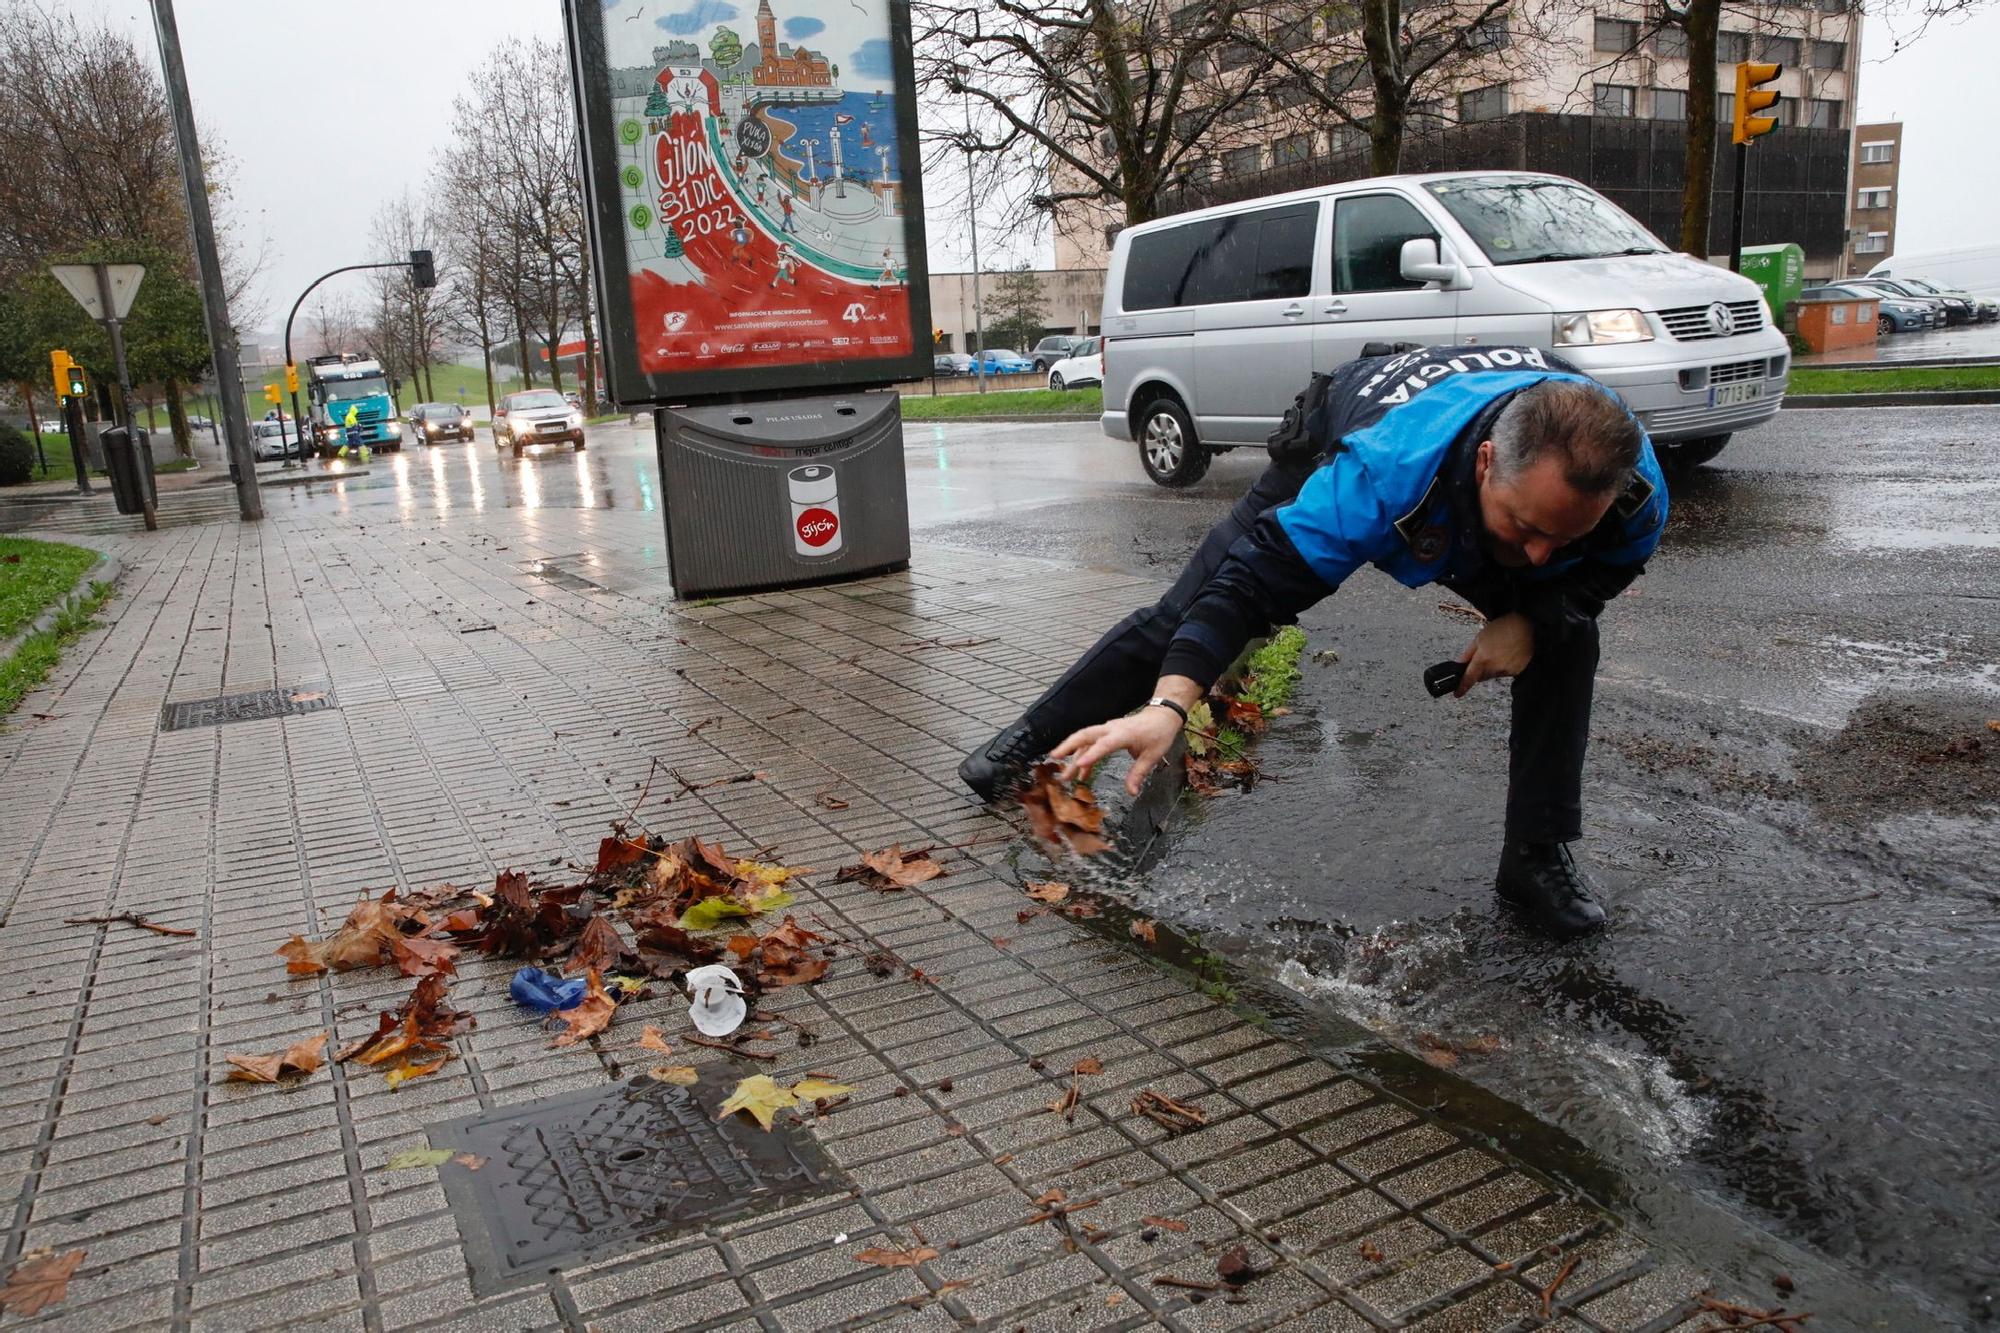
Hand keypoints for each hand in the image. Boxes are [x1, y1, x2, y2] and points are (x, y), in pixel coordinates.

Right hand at [1050, 706, 1185, 795]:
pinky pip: (1091, 744)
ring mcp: (1107, 730)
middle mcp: (1111, 729)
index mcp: (1124, 734)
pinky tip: (1081, 773)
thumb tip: (1131, 793)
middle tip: (1055, 758)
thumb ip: (1139, 773)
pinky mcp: (1106, 734)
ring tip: (1064, 773)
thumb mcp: (1152, 756)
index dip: (1091, 755)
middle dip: (1068, 746)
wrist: (1161, 716)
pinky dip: (1085, 758)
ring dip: (1072, 755)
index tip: (1078, 765)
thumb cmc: (1158, 733)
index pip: (1104, 744)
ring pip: (1084, 740)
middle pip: (1084, 735)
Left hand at [1454, 612, 1533, 696]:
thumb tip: (1459, 665)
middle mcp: (1495, 667)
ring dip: (1492, 668)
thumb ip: (1467, 654)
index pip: (1469, 678)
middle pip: (1481, 677)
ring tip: (1500, 652)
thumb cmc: (1501, 628)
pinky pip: (1505, 673)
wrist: (1525, 626)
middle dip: (1480, 670)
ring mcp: (1507, 670)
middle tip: (1486, 655)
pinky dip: (1504, 667)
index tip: (1457, 694)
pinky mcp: (1517, 671)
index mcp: (1483, 659)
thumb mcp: (1479, 638)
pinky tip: (1508, 655)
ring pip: (1493, 675)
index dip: (1462, 687)